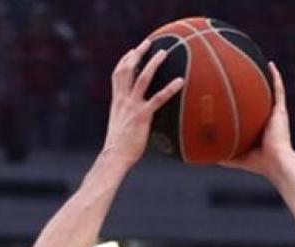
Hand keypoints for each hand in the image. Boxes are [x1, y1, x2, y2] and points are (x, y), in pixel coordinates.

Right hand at [100, 39, 183, 164]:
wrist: (114, 155)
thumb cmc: (119, 145)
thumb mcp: (121, 124)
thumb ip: (127, 115)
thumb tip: (136, 117)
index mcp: (117, 101)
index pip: (117, 74)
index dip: (124, 61)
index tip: (131, 51)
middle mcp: (123, 100)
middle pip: (127, 69)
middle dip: (137, 54)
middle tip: (148, 43)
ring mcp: (132, 106)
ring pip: (142, 78)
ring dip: (153, 63)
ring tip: (163, 53)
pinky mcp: (143, 116)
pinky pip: (158, 99)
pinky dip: (169, 89)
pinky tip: (180, 81)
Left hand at [222, 62, 294, 176]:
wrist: (275, 162)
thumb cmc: (258, 163)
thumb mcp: (236, 156)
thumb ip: (222, 153)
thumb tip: (203, 153)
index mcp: (258, 128)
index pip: (249, 112)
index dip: (242, 102)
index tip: (230, 92)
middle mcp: (267, 118)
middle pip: (258, 98)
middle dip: (251, 86)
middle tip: (240, 72)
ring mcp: (275, 113)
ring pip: (269, 90)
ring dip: (265, 77)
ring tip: (255, 61)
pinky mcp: (280, 111)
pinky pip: (278, 90)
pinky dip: (275, 77)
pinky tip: (270, 65)